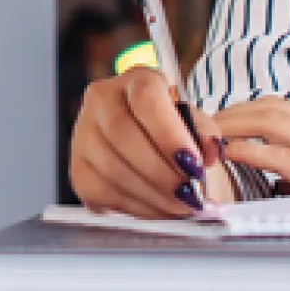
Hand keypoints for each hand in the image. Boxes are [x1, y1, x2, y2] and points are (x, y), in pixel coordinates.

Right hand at [70, 68, 227, 217]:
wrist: (147, 141)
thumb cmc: (173, 127)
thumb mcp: (193, 119)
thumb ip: (204, 132)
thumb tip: (211, 153)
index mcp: (136, 80)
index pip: (146, 99)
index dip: (170, 134)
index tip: (195, 165)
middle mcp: (102, 101)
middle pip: (125, 137)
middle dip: (163, 173)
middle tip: (191, 195)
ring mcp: (83, 135)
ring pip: (113, 169)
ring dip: (152, 195)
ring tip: (182, 207)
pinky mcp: (78, 170)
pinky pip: (104, 193)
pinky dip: (138, 206)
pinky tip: (160, 210)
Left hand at [213, 98, 289, 199]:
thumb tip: (277, 181)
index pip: (280, 106)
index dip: (243, 109)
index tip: (215, 118)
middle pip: (270, 107)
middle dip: (229, 111)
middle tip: (196, 120)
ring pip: (272, 122)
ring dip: (232, 124)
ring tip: (203, 133)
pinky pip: (284, 156)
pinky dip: (251, 150)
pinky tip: (229, 153)